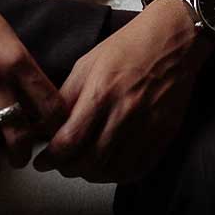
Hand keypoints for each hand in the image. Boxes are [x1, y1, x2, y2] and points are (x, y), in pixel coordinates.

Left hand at [31, 0, 214, 182]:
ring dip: (92, 175)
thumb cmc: (128, 46)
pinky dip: (119, 175)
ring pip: (113, 171)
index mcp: (101, 92)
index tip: (42, 161)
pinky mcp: (164, 134)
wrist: (172, 39)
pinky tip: (108, 167)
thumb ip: (66, 96)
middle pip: (90, 162)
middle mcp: (124, 113)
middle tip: (61, 165)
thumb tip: (46, 125)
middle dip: (68, 169)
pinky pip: (138, 169)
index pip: (69, 141)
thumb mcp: (88, 63)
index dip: (51, 158)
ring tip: (82, 167)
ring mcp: (147, 126)